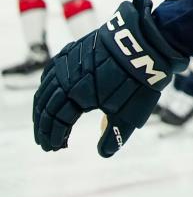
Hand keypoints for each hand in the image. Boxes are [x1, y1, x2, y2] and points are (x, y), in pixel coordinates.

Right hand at [33, 0, 186, 156]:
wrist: (147, 43)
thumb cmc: (138, 81)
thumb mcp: (129, 113)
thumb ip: (114, 135)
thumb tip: (104, 154)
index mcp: (75, 96)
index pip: (57, 122)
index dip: (55, 137)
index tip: (56, 148)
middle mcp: (65, 79)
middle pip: (46, 107)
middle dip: (44, 127)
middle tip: (45, 142)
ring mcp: (68, 62)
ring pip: (46, 88)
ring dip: (42, 107)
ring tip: (44, 120)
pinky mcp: (75, 50)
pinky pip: (52, 69)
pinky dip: (47, 84)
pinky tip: (49, 90)